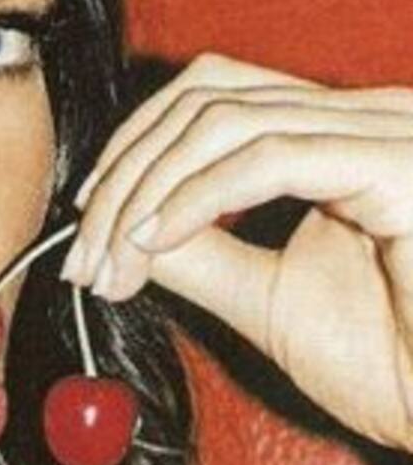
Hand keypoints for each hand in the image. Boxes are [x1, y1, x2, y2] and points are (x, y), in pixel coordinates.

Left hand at [60, 52, 412, 450]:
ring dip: (146, 188)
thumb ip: (197, 249)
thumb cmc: (396, 367)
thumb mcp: (266, 296)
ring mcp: (392, 129)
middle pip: (207, 97)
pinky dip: (195, 195)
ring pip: (224, 120)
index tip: (90, 219)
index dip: (138, 145)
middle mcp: (371, 114)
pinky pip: (269, 156)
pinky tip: (154, 240)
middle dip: (128, 168)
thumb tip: (119, 223)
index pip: (214, 96)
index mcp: (344, 134)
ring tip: (111, 256)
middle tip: (84, 248)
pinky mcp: (401, 163)